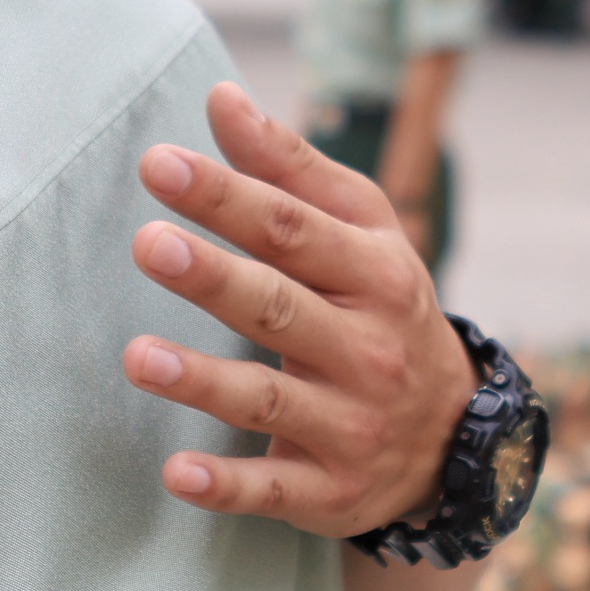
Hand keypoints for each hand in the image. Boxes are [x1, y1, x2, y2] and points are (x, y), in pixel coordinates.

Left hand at [124, 83, 480, 537]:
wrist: (452, 440)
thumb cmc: (381, 310)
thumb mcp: (361, 233)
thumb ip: (289, 169)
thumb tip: (220, 98)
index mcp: (373, 274)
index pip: (292, 229)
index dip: (227, 197)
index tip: (159, 165)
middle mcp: (366, 349)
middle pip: (280, 307)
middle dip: (214, 277)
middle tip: (148, 245)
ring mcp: (349, 425)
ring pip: (267, 401)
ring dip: (202, 380)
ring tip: (137, 356)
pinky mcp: (328, 492)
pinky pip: (273, 492)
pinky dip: (226, 487)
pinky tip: (176, 475)